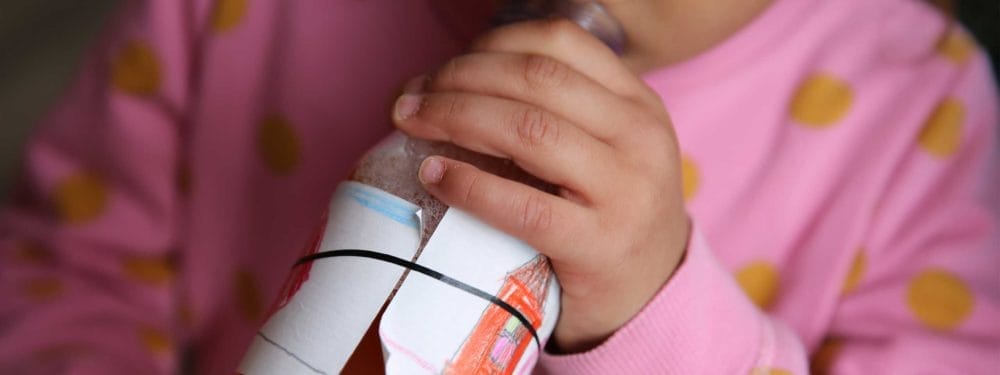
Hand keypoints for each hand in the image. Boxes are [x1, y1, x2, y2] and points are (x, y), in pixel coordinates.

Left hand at [392, 19, 689, 352]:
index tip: (448, 66)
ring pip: (528, 129)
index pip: (560, 42)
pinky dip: (469, 184)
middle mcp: (639, 137)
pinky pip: (522, 206)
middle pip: (535, 78)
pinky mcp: (600, 245)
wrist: (653, 297)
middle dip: (460, 77)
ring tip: (412, 124)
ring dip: (455, 116)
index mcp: (638, 103)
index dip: (492, 43)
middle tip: (413, 97)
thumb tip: (451, 83)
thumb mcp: (608, 149)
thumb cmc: (610, 217)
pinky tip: (435, 176)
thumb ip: (558, 113)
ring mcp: (625, 192)